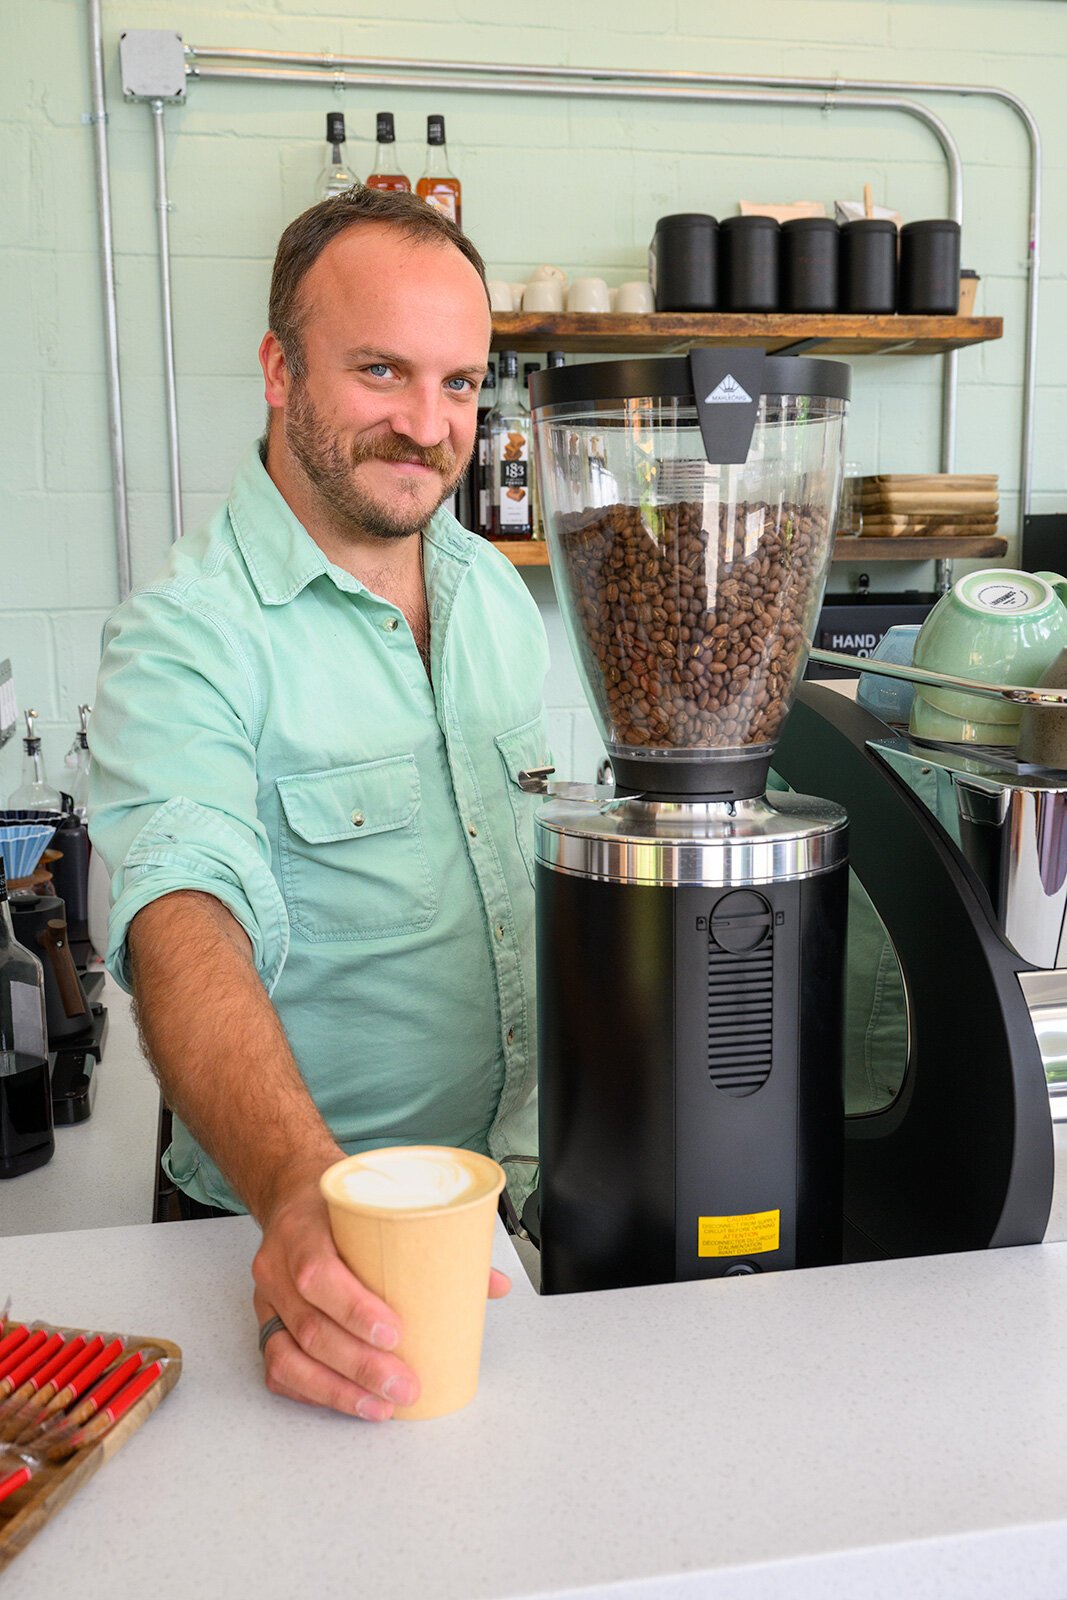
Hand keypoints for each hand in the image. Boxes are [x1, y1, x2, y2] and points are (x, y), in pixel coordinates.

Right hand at [252, 1174, 419, 1420]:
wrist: (290, 1189)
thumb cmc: (338, 1204)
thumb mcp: (377, 1205)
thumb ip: (434, 1242)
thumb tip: (495, 1284)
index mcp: (303, 1230)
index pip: (318, 1272)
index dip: (354, 1308)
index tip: (395, 1332)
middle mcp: (277, 1267)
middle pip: (311, 1326)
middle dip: (360, 1365)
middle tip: (404, 1385)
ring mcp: (267, 1300)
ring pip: (289, 1357)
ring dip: (338, 1389)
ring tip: (382, 1406)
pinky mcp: (266, 1324)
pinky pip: (279, 1369)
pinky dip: (314, 1392)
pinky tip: (349, 1402)